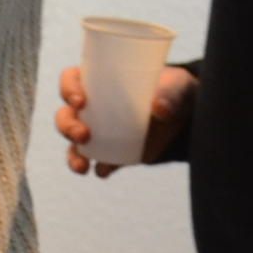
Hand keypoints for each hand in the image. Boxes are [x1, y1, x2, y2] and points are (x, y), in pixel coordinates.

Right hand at [57, 61, 194, 174]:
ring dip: (73, 155)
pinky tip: (103, 172)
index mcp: (99, 81)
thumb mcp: (178, 86)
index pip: (70, 80)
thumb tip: (159, 108)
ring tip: (82, 166)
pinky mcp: (114, 154)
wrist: (187, 116)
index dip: (68, 89)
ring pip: (73, 144)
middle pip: (65, 115)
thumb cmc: (175, 91)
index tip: (81, 101)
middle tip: (83, 135)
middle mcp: (93, 107)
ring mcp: (101, 133)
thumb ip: (171, 93)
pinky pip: (99, 163)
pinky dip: (98, 169)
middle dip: (67, 127)